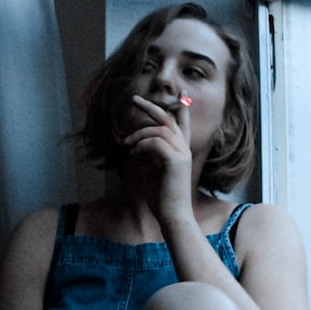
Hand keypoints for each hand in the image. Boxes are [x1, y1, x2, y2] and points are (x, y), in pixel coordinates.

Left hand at [122, 94, 194, 222]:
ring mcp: (181, 154)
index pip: (182, 124)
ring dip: (139, 133)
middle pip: (169, 119)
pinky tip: (133, 155)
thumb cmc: (161, 198)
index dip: (180, 108)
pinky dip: (141, 146)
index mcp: (181, 151)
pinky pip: (155, 143)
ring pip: (160, 130)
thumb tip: (139, 147)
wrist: (173, 215)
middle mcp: (184, 149)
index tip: (178, 94)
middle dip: (151, 107)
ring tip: (126, 143)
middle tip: (134, 99)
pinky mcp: (175, 161)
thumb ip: (150, 157)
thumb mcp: (152, 172)